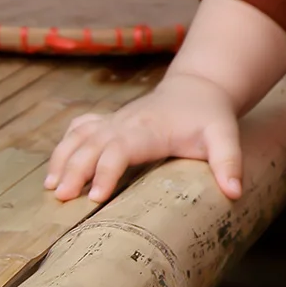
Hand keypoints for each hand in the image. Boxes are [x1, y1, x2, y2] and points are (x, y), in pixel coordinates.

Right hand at [44, 71, 243, 203]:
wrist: (198, 87)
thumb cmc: (209, 116)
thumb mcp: (225, 135)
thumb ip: (229, 161)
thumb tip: (234, 193)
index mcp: (151, 129)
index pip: (122, 148)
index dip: (106, 170)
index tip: (96, 197)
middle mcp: (127, 122)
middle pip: (92, 143)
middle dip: (75, 169)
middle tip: (61, 198)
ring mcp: (115, 121)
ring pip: (80, 136)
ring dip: (63, 159)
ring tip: (51, 188)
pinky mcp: (109, 122)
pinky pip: (79, 129)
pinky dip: (64, 146)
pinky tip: (55, 169)